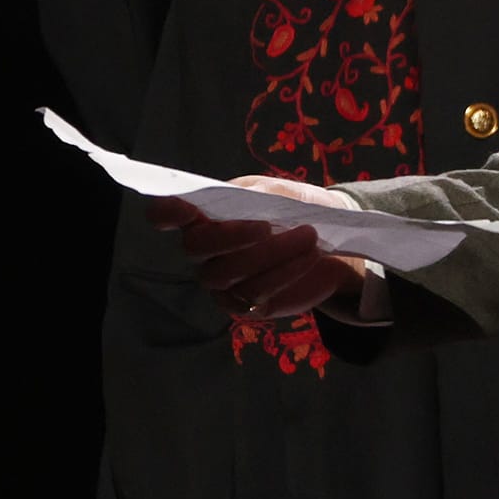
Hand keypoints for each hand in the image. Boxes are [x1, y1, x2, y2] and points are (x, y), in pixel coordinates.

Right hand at [146, 176, 369, 319]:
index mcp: (206, 214)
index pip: (167, 214)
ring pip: (227, 273)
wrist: (330, 244)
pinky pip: (254, 294)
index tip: (183, 208)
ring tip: (309, 236)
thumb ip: (261, 195)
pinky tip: (309, 256)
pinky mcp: (245, 304)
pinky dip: (285, 272)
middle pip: (195, 247)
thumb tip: (244, 198)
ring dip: (270, 253)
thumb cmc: (297, 210)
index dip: (167, 211)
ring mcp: (222, 281)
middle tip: (267, 225)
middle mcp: (205, 251)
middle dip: (231, 235)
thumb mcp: (285, 193)